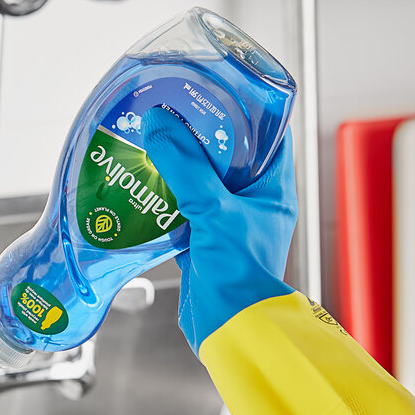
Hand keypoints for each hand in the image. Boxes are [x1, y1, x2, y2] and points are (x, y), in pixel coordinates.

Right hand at [142, 107, 296, 354]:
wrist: (228, 327)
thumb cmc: (239, 274)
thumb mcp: (215, 211)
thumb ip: (186, 167)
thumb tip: (160, 123)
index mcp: (271, 187)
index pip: (266, 131)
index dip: (243, 106)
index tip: (215, 87)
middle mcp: (251, 200)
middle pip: (226, 153)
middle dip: (199, 133)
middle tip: (172, 110)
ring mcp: (225, 219)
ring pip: (200, 180)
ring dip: (177, 165)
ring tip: (152, 140)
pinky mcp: (202, 238)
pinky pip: (182, 207)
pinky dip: (164, 196)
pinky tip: (143, 184)